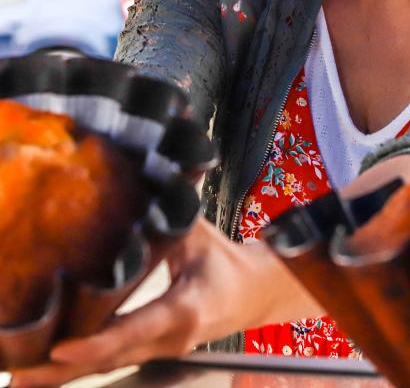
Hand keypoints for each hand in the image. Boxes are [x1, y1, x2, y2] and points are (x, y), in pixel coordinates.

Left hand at [10, 217, 320, 387]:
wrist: (254, 294)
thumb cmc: (225, 261)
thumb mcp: (197, 234)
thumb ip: (169, 209)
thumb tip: (150, 172)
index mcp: (182, 310)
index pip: (133, 330)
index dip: (96, 342)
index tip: (60, 347)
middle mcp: (167, 339)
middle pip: (108, 359)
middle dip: (60, 370)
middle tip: (16, 372)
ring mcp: (157, 351)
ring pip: (105, 367)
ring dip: (61, 375)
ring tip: (18, 374)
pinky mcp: (149, 352)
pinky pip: (109, 362)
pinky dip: (77, 366)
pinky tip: (44, 368)